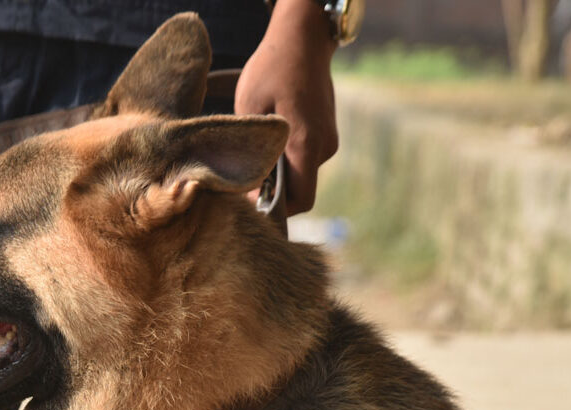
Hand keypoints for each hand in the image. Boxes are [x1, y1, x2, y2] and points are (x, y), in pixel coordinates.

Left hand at [234, 0, 338, 215]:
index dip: (276, 211)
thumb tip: (250, 187)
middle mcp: (324, 147)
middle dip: (274, 194)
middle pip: (300, 191)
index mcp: (306, 144)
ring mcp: (328, 140)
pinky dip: (287, 159)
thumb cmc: (271, 69)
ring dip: (279, 174)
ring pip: (301, 174)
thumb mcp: (249, 110)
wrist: (303, 39)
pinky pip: (305, 158)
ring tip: (252, 158)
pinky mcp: (326, 133)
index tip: (249, 204)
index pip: (300, 201)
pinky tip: (267, 143)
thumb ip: (252, 151)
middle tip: (242, 186)